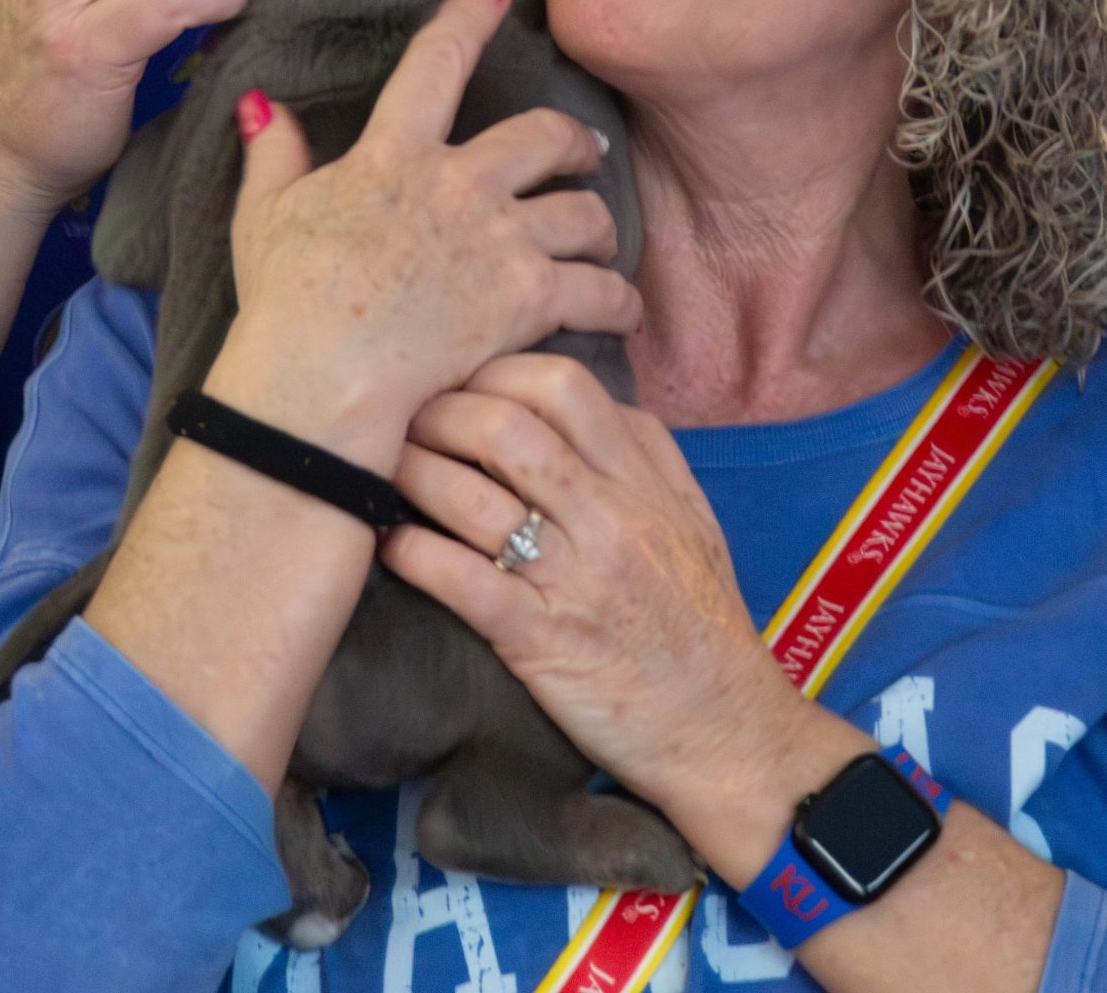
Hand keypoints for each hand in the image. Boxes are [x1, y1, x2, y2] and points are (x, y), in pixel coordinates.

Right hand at [207, 0, 643, 470]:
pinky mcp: (527, 297)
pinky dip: (616, 299)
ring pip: (585, 211)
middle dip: (575, 140)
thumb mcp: (264, 215)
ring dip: (599, 224)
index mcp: (394, 154)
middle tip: (584, 150)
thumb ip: (273, 154)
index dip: (469, 16)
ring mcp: (498, 238)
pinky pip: (598, 288)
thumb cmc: (284, 301)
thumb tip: (259, 104)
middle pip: (546, 135)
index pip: (437, 62)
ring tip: (600, 238)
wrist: (318, 378)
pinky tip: (620, 308)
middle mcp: (459, 183)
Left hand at [381, 353, 807, 873]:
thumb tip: (581, 400)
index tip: (462, 381)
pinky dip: (415, 554)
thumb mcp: (694, 520)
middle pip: (507, 427)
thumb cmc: (703, 625)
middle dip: (441, 412)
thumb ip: (646, 452)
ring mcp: (574, 579)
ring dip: (413, 474)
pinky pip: (464, 582)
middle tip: (404, 420)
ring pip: (476, 498)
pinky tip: (390, 543)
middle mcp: (609, 518)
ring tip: (380, 471)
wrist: (726, 734)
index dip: (498, 371)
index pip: (563, 386)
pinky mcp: (542, 643)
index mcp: (643, 482)